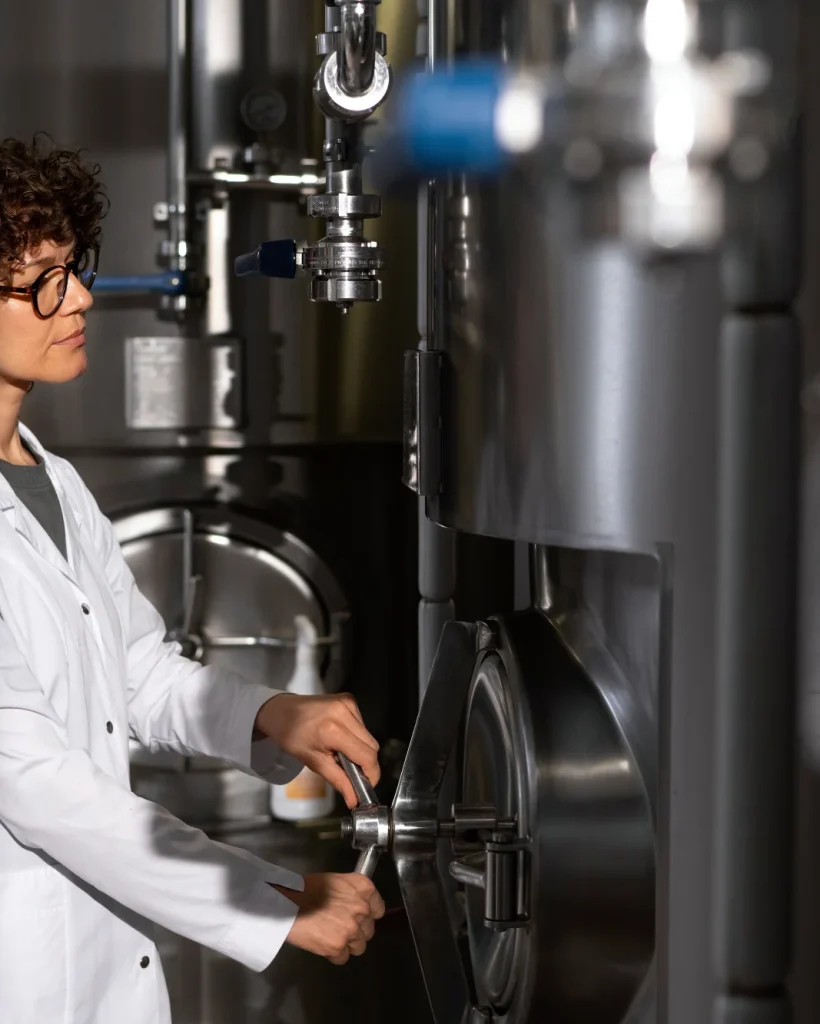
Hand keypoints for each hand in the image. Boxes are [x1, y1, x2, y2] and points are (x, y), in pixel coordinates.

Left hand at [255, 692, 379, 807]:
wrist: (280, 710)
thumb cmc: (291, 737)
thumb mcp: (312, 761)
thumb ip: (337, 780)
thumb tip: (354, 800)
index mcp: (333, 730)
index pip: (366, 755)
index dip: (371, 773)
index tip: (366, 786)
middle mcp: (344, 712)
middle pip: (372, 746)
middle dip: (365, 763)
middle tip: (350, 772)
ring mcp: (348, 703)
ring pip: (368, 736)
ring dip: (360, 748)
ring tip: (340, 752)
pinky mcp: (349, 699)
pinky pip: (362, 724)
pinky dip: (356, 735)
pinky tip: (340, 737)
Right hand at [276, 873, 385, 964]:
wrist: (287, 901)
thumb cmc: (307, 888)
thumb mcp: (336, 881)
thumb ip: (352, 894)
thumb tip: (356, 906)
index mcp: (364, 888)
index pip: (378, 909)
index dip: (368, 914)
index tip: (358, 917)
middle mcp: (362, 909)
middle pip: (369, 930)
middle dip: (356, 931)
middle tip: (339, 927)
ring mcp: (351, 929)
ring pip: (359, 946)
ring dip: (347, 944)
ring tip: (330, 936)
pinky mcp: (338, 947)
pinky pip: (343, 958)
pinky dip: (334, 954)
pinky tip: (322, 943)